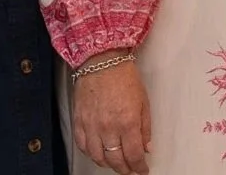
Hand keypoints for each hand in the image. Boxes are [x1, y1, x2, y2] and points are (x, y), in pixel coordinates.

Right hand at [73, 52, 151, 173]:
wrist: (101, 61)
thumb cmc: (123, 77)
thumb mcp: (143, 102)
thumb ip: (145, 128)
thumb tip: (146, 148)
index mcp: (127, 122)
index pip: (133, 156)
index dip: (139, 167)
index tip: (142, 170)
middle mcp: (108, 128)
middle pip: (116, 161)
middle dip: (125, 169)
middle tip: (130, 170)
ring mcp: (91, 126)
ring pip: (98, 158)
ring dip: (108, 164)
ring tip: (116, 163)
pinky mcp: (79, 122)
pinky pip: (83, 146)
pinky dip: (91, 154)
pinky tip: (98, 153)